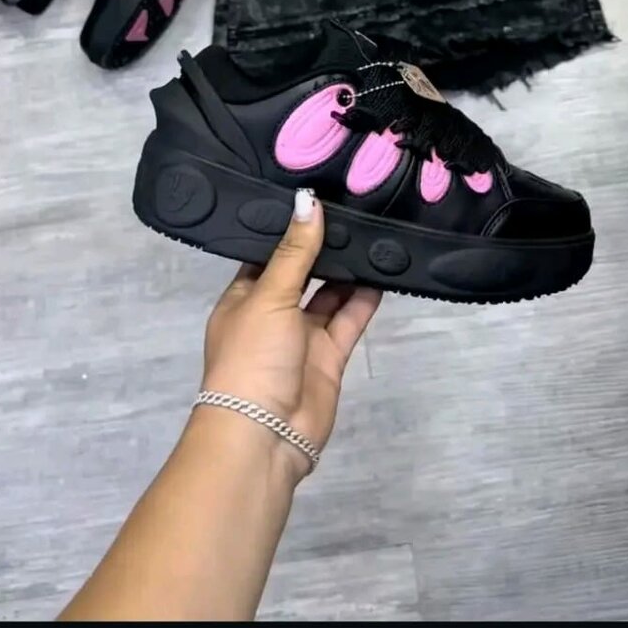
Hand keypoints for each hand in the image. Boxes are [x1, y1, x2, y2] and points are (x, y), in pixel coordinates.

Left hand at [197, 189, 380, 479]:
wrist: (264, 434)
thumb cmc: (252, 357)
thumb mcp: (269, 295)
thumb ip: (295, 251)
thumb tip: (307, 199)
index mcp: (244, 297)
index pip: (268, 254)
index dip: (289, 228)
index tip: (315, 194)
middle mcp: (272, 313)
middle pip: (302, 272)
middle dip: (324, 247)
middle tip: (354, 206)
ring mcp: (302, 337)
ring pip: (329, 295)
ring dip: (347, 270)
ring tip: (374, 231)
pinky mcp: (329, 357)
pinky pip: (349, 321)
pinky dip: (364, 299)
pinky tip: (383, 271)